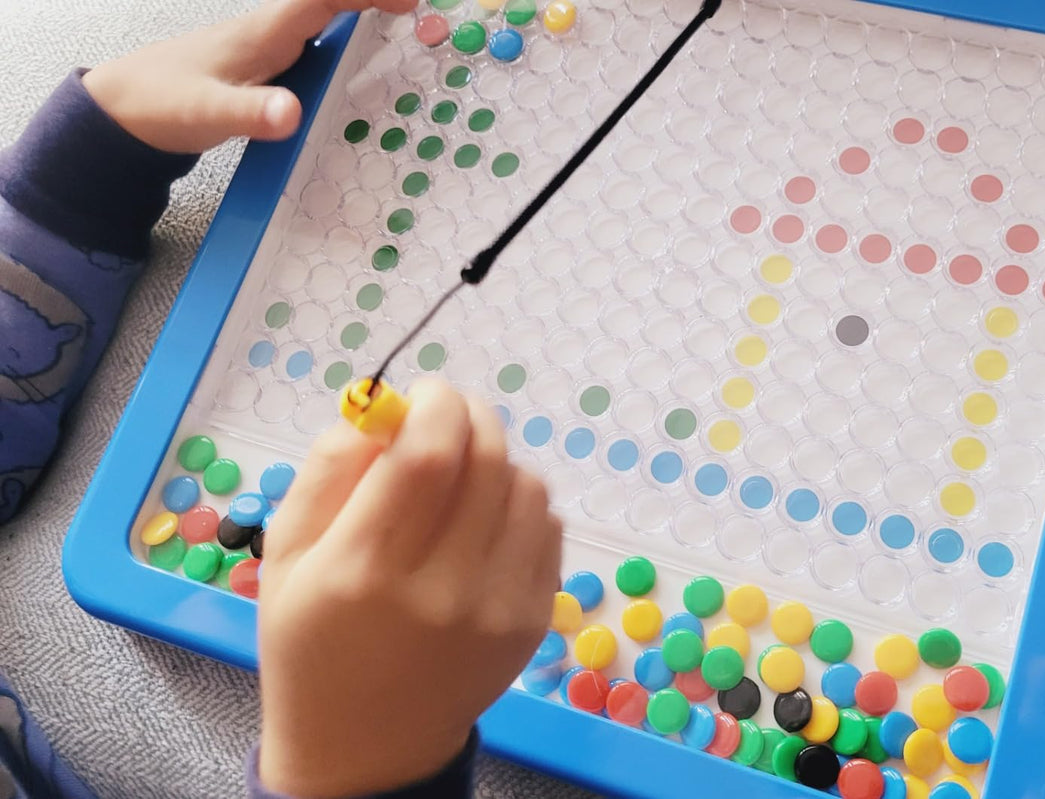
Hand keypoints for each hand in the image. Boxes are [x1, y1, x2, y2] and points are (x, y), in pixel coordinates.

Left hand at [82, 0, 416, 153]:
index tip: (409, 3)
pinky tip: (361, 62)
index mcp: (264, 33)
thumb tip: (292, 114)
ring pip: (327, 19)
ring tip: (407, 28)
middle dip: (376, 3)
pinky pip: (317, 42)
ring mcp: (271, 47)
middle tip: (422, 14)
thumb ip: (251, 114)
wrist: (122, 110)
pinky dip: (346, 42)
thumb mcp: (208, 113)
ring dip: (365, 18)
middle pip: (332, 2)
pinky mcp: (268, 65)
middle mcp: (272, 31)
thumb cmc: (162, 103)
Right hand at [257, 380, 562, 796]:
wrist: (366, 743)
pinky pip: (547, 526)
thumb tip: (385, 406)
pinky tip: (486, 521)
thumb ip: (328, 468)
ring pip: (526, 486)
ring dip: (497, 460)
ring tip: (463, 477)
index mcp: (363, 569)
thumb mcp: (286, 552)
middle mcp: (439, 590)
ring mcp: (496, 609)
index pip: (426, 454)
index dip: (436, 402)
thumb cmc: (314, 637)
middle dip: (471, 415)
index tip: (426, 391)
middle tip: (449, 415)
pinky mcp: (533, 621)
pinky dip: (521, 504)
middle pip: (487, 459)